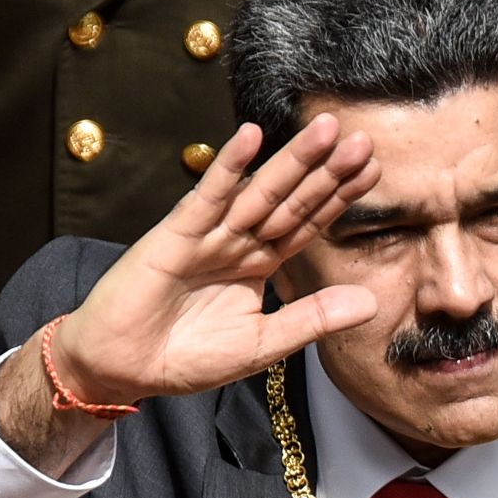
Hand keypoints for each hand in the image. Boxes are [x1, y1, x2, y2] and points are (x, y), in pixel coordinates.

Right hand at [53, 114, 380, 405]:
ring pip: (259, 192)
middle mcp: (239, 241)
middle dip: (327, 171)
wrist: (124, 368)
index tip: (372, 170)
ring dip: (291, 161)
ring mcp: (209, 234)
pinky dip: (227, 168)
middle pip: (292, 201)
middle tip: (362, 141)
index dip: (339, 197)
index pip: (308, 223)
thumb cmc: (188, 356)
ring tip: (326, 129)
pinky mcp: (175, 235)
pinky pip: (207, 197)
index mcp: (260, 262)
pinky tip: (250, 137)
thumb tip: (373, 302)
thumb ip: (314, 319)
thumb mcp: (263, 343)